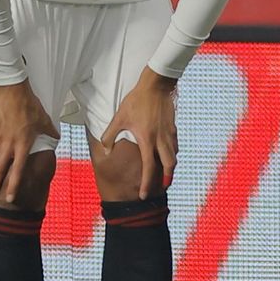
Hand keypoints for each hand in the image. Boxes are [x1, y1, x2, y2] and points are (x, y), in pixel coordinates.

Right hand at [0, 81, 56, 204]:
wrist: (13, 90)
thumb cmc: (31, 105)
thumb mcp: (45, 120)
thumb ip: (51, 133)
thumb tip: (57, 140)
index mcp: (23, 145)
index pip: (18, 171)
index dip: (13, 186)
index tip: (9, 198)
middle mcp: (9, 145)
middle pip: (0, 171)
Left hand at [101, 67, 178, 198]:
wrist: (156, 85)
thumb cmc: (136, 101)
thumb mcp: (119, 117)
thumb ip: (110, 135)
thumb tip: (105, 149)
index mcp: (147, 140)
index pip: (149, 168)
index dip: (146, 183)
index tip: (143, 195)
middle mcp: (161, 140)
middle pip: (169, 166)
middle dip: (167, 179)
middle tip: (162, 187)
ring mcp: (169, 134)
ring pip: (174, 156)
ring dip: (170, 167)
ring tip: (165, 173)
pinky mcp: (173, 127)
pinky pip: (175, 145)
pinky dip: (172, 153)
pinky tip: (167, 154)